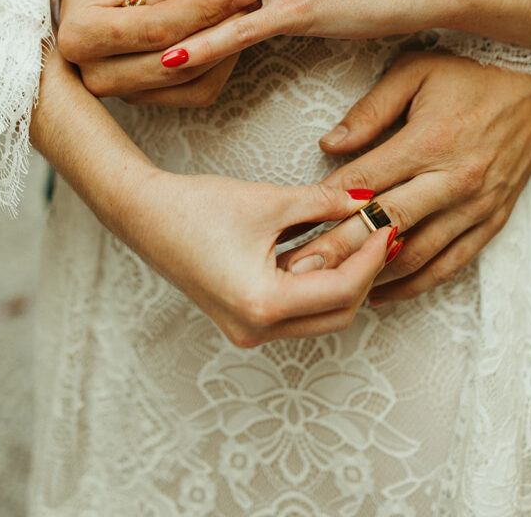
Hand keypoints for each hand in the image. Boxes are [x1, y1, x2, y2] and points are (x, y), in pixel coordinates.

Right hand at [57, 0, 258, 105]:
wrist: (83, 7)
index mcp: (82, 36)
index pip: (156, 28)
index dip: (204, 8)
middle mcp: (97, 75)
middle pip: (176, 61)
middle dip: (221, 28)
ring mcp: (123, 95)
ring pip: (192, 80)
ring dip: (227, 46)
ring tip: (247, 11)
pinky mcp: (147, 101)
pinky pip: (198, 91)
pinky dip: (222, 64)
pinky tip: (232, 34)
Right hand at [126, 170, 392, 346]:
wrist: (144, 214)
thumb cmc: (197, 207)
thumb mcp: (269, 201)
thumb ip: (324, 203)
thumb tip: (366, 200)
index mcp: (263, 305)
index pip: (341, 291)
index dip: (371, 258)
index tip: (386, 227)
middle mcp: (256, 329)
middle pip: (336, 313)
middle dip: (363, 274)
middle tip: (379, 235)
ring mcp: (248, 329)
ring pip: (317, 314)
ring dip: (341, 279)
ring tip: (357, 237)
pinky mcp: (243, 317)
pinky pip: (295, 308)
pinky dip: (315, 282)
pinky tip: (326, 247)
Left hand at [279, 51, 530, 301]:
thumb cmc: (470, 75)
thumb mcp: (416, 70)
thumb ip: (370, 109)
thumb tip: (329, 145)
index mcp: (430, 141)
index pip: (366, 183)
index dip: (326, 208)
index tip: (293, 228)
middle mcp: (455, 180)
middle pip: (386, 226)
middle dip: (339, 253)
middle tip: (300, 273)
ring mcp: (477, 206)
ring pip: (417, 255)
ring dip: (373, 276)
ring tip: (331, 289)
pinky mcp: (493, 221)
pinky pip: (450, 264)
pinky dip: (415, 283)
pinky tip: (380, 292)